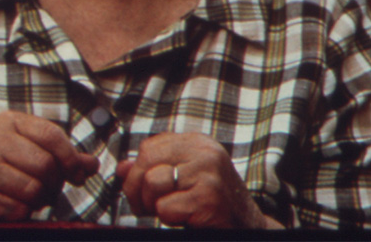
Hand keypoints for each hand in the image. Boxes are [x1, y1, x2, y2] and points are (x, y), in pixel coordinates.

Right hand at [0, 112, 98, 220]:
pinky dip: (23, 211)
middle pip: (45, 166)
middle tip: (50, 188)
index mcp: (8, 121)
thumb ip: (56, 152)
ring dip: (40, 199)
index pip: (51, 135)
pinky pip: (18, 209)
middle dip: (54, 182)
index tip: (78, 174)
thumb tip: (92, 165)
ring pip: (34, 189)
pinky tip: (14, 203)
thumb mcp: (20, 144)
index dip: (71, 157)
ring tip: (32, 195)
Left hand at [117, 132, 279, 227]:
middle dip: (135, 188)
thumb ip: (156, 168)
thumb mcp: (186, 179)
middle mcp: (204, 152)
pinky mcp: (207, 199)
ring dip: (153, 206)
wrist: (249, 228)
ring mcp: (208, 174)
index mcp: (198, 143)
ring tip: (170, 212)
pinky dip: (169, 220)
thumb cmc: (213, 204)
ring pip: (153, 183)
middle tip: (143, 208)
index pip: (149, 146)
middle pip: (147, 159)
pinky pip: (165, 208)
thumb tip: (121, 167)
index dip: (136, 171)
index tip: (138, 190)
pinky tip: (186, 220)